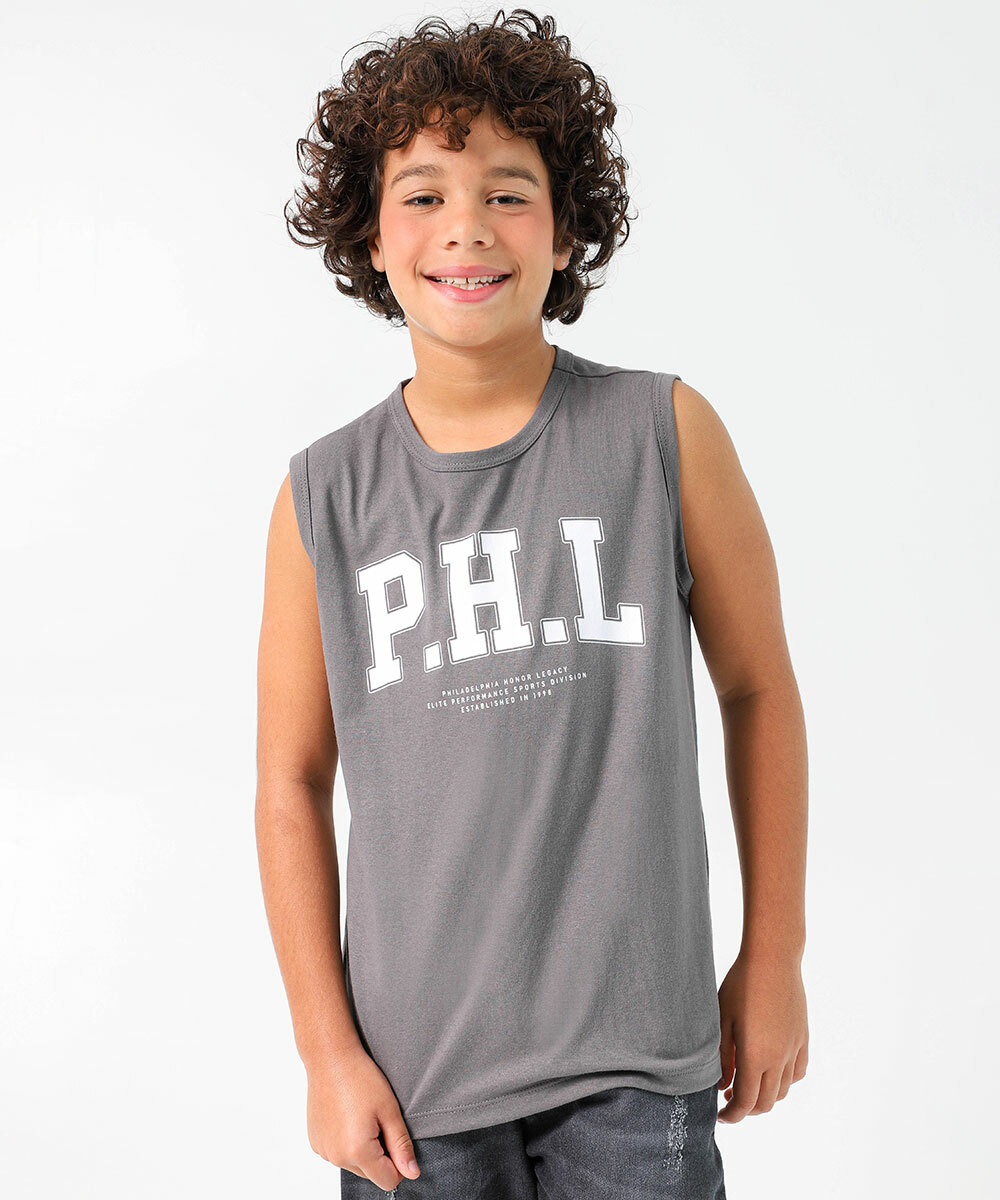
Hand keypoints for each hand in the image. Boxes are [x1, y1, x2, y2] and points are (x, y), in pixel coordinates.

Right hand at [304, 1043, 420, 1186]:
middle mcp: (337, 1157)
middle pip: (370, 1173)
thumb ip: (402, 1146)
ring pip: (354, 1164)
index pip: (388, 1180)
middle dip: (380, 1153)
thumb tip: (412, 1173)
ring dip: (362, 1148)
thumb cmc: (360, 1078)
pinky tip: (347, 1115)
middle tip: (377, 1119)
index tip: (394, 1135)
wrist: (330, 1058)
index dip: (398, 1162)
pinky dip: (346, 1141)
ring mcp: (324, 1151)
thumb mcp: (390, 1110)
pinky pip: (338, 1152)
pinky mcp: (316, 1142)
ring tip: (361, 1115)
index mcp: (358, 1152)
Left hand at [716, 947, 807, 1122]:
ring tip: (748, 1086)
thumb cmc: (741, 985)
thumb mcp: (723, 1019)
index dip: (733, 1116)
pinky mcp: (803, 1038)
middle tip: (731, 1102)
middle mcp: (779, 1058)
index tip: (721, 1116)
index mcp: (756, 1056)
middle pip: (767, 1102)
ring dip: (766, 1097)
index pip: (747, 1102)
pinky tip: (771, 1071)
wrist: (773, 960)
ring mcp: (794, 1049)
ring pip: (784, 1090)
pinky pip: (798, 1072)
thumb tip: (723, 1086)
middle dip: (748, 1110)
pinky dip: (785, 1081)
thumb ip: (723, 1057)